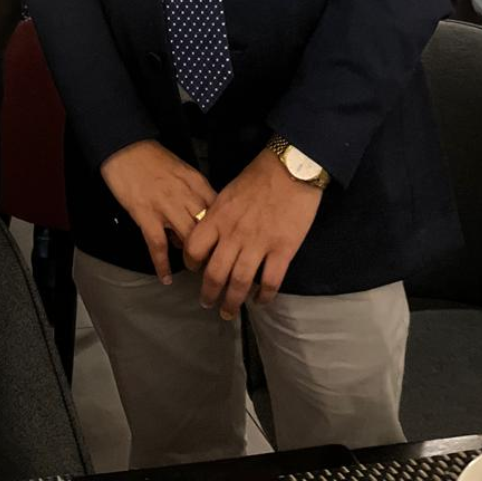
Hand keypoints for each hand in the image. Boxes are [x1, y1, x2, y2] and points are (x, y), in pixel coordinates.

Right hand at [100, 140, 215, 284]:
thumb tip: (199, 218)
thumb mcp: (182, 170)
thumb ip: (195, 192)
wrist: (125, 147)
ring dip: (193, 259)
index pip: (220, 213)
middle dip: (214, 250)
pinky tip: (165, 277)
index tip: (227, 247)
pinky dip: (162, 264)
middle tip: (216, 265)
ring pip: (188, 239)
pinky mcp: (145, 214)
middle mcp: (185, 195)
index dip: (225, 233)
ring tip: (194, 270)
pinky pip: (157, 245)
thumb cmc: (153, 157)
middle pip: (208, 230)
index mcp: (197, 183)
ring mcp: (165, 206)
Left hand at [184, 149, 321, 319]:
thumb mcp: (228, 193)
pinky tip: (261, 302)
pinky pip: (270, 281)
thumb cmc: (258, 177)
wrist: (290, 169)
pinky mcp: (283, 249)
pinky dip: (264, 296)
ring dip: (232, 302)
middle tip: (208, 304)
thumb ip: (217, 217)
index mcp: (218, 217)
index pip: (194, 248)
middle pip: (215, 274)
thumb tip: (210, 237)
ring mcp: (259, 244)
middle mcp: (234, 234)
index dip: (191, 264)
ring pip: (240, 283)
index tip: (195, 272)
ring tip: (228, 311)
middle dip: (209, 294)